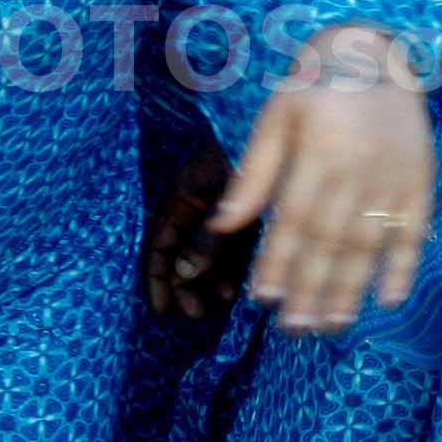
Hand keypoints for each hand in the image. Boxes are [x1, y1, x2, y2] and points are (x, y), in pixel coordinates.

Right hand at [140, 139, 250, 319]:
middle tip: (196, 313)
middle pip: (180, 253)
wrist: (284, 128)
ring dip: (210, 279)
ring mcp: (221, 207)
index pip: (158, 245)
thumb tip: (185, 274)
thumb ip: (206, 236)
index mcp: (182, 196)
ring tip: (221, 302)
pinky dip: (230, 266)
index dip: (157, 279)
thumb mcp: (220, 199)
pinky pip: (231, 244)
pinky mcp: (246, 210)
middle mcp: (197, 204)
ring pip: (207, 252)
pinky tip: (236, 287)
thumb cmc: (243, 156)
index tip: (163, 310)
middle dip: (185, 286)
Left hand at [216, 26, 432, 334]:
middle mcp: (357, 169)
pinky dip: (404, 266)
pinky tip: (388, 300)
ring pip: (370, 243)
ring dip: (351, 289)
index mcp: (318, 152)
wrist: (377, 46)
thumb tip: (225, 226)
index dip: (278, 261)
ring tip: (331, 325)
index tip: (264, 299)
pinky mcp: (421, 179)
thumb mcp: (276, 116)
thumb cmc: (316, 83)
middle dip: (311, 289)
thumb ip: (254, 173)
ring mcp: (394, 176)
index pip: (294, 219)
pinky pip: (415, 230)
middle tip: (295, 329)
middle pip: (331, 241)